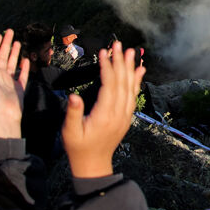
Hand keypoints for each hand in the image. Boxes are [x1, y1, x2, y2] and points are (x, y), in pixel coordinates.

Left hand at [0, 30, 28, 138]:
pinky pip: (22, 75)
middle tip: (9, 32)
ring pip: (12, 63)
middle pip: (2, 56)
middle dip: (5, 44)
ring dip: (14, 52)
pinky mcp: (19, 87)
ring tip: (17, 42)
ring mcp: (9, 81)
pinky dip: (24, 67)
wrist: (4, 114)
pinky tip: (26, 60)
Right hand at [62, 43, 145, 177]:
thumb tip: (74, 96)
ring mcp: (125, 115)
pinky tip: (140, 70)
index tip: (105, 52)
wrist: (94, 164)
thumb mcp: (70, 132)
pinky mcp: (126, 116)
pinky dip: (137, 81)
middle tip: (119, 44)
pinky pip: (134, 95)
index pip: (109, 85)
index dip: (107, 68)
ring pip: (130, 87)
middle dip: (121, 62)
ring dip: (130, 68)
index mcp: (104, 115)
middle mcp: (118, 113)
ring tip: (132, 51)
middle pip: (122, 83)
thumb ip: (73, 113)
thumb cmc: (79, 147)